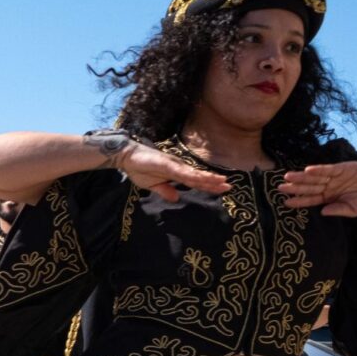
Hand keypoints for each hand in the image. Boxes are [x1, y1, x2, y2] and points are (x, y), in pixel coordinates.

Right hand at [117, 143, 232, 203]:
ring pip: (194, 174)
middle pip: (199, 177)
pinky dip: (193, 176)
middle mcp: (179, 168)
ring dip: (208, 178)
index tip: (223, 188)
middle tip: (229, 186)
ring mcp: (174, 165)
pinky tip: (202, 179)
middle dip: (214, 182)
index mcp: (176, 173)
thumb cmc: (139, 169)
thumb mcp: (153, 185)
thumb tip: (176, 198)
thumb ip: (165, 190)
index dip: (209, 185)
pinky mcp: (167, 164)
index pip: (196, 181)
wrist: (127, 157)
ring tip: (221, 182)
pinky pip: (182, 172)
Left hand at [280, 161, 356, 217]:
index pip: (311, 200)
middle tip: (279, 188)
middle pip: (309, 187)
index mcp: (330, 197)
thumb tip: (323, 212)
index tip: (286, 203)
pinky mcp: (342, 168)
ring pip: (315, 177)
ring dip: (302, 177)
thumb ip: (338, 210)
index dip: (299, 201)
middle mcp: (329, 186)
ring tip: (288, 177)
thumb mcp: (354, 209)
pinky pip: (329, 169)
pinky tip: (308, 170)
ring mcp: (335, 177)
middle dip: (295, 188)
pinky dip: (319, 169)